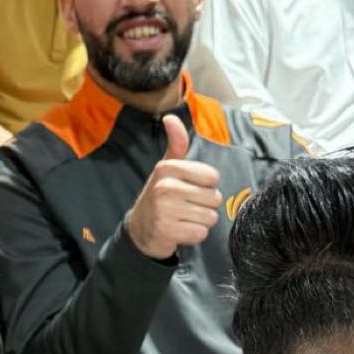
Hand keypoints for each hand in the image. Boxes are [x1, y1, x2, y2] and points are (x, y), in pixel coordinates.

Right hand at [125, 114, 221, 259]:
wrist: (140, 229)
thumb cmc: (160, 196)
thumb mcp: (167, 168)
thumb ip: (176, 143)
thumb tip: (170, 117)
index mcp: (167, 168)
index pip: (212, 176)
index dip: (206, 185)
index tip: (189, 188)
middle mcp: (165, 186)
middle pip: (214, 198)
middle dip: (204, 206)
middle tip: (186, 207)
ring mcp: (165, 210)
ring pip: (210, 217)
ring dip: (200, 221)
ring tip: (183, 218)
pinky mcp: (167, 231)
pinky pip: (200, 233)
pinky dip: (194, 235)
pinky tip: (180, 230)